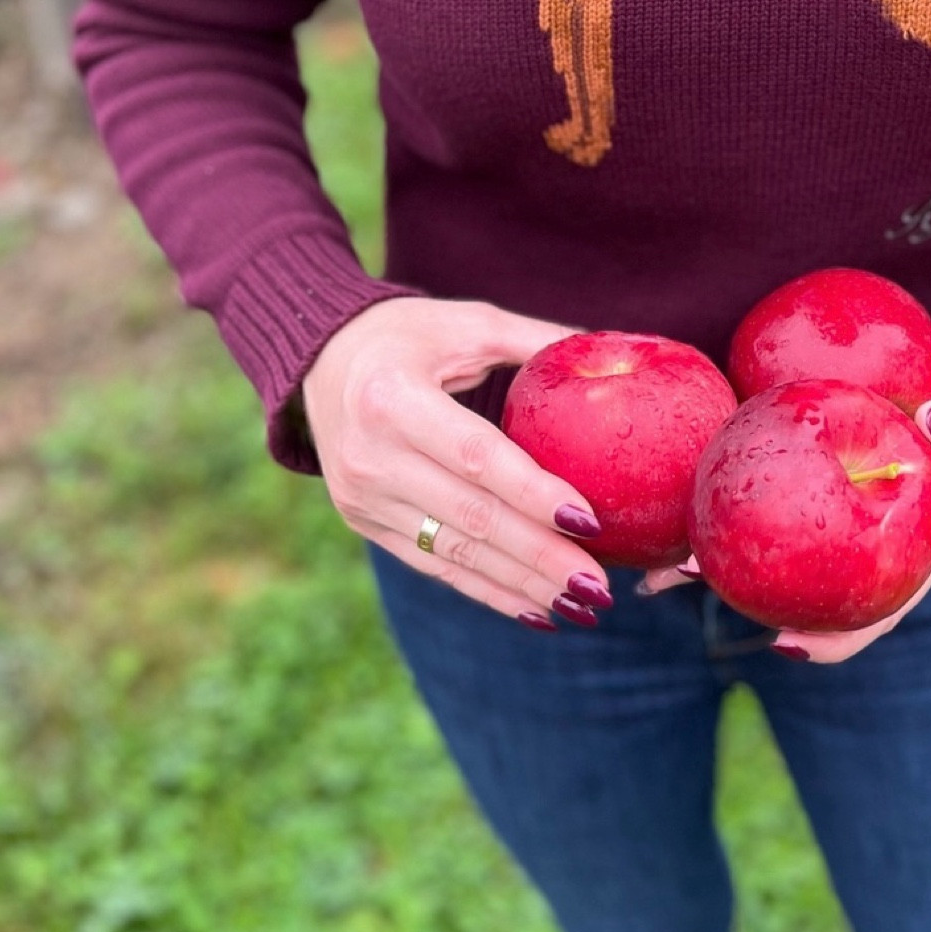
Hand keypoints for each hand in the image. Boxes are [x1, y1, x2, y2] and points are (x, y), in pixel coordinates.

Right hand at [302, 297, 612, 626]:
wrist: (318, 358)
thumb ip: (536, 341)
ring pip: (454, 552)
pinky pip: (434, 565)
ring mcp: (361, 496)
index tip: (589, 521)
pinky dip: (489, 591)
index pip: (475, 457)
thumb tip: (611, 352)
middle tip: (599, 585)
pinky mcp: (364, 522)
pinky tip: (538, 609)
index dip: (532, 492)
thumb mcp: (468, 322)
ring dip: (523, 584)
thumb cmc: (408, 335)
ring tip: (582, 604)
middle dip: (540, 556)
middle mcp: (368, 454)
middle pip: (469, 517)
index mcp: (390, 396)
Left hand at [639, 374, 930, 661]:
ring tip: (651, 552)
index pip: (870, 614)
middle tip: (674, 584)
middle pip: (796, 587)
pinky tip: (679, 480)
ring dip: (710, 547)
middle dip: (734, 590)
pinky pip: (768, 491)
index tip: (786, 647)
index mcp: (910, 560)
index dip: (831, 639)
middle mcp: (863, 552)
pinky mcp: (816, 482)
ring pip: (768, 545)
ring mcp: (836, 522)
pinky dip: (727, 491)